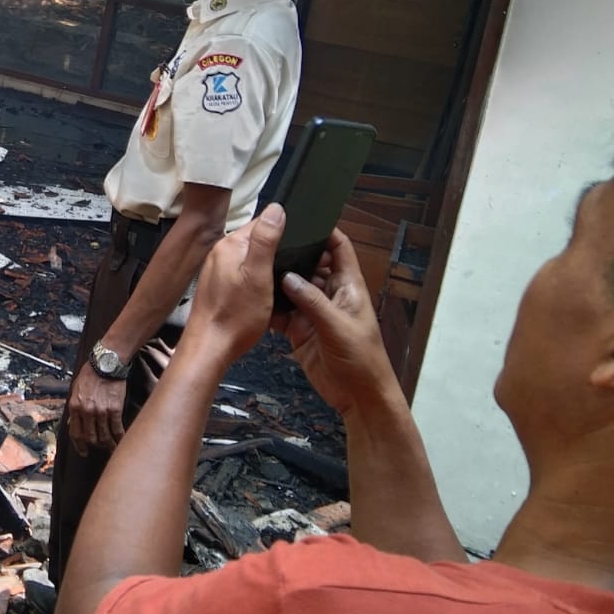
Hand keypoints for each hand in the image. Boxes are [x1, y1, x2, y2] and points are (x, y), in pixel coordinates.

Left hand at [66, 362, 127, 454]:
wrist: (106, 363)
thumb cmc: (90, 374)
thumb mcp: (76, 389)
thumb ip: (74, 406)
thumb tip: (71, 422)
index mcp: (75, 406)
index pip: (75, 432)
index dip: (79, 445)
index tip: (83, 452)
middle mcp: (86, 411)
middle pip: (90, 437)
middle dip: (95, 445)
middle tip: (99, 448)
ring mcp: (101, 411)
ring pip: (104, 436)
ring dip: (108, 445)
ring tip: (111, 448)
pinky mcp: (115, 409)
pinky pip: (116, 429)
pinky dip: (119, 438)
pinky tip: (121, 441)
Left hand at [180, 203, 285, 358]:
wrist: (210, 347)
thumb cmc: (236, 314)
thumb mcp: (257, 275)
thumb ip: (265, 241)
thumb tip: (276, 208)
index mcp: (230, 244)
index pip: (262, 223)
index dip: (284, 231)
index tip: (304, 243)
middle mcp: (221, 252)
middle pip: (257, 240)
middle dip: (277, 249)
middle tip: (300, 265)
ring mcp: (218, 269)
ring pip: (251, 258)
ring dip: (268, 265)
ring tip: (286, 279)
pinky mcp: (220, 286)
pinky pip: (244, 273)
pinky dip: (258, 279)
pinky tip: (268, 291)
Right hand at [270, 229, 400, 417]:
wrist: (357, 396)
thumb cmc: (360, 358)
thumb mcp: (337, 326)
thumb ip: (312, 300)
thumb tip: (287, 275)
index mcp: (349, 286)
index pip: (339, 248)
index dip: (326, 231)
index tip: (302, 216)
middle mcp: (331, 294)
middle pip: (313, 264)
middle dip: (294, 252)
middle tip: (266, 239)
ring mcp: (314, 311)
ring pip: (294, 286)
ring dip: (279, 278)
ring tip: (254, 262)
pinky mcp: (300, 329)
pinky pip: (283, 311)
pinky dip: (270, 305)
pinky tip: (253, 297)